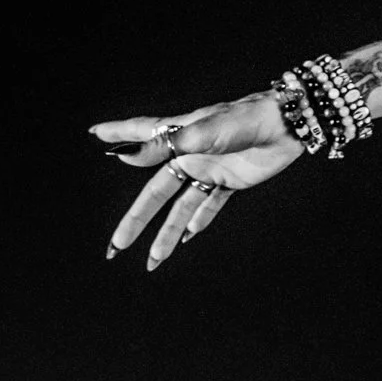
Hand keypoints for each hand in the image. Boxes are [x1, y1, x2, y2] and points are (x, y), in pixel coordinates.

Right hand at [90, 94, 303, 270]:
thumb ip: (164, 146)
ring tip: (153, 260)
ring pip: (181, 207)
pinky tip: (185, 238)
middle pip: (155, 193)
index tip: (94, 133)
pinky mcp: (232, 181)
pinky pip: (210, 205)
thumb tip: (124, 154)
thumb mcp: (202, 131)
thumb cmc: (245, 119)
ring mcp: (210, 169)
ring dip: (166, 233)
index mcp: (180, 136)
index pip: (142, 135)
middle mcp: (190, 154)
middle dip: (135, 220)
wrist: (287, 125)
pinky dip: (198, 221)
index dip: (118, 134)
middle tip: (116, 246)